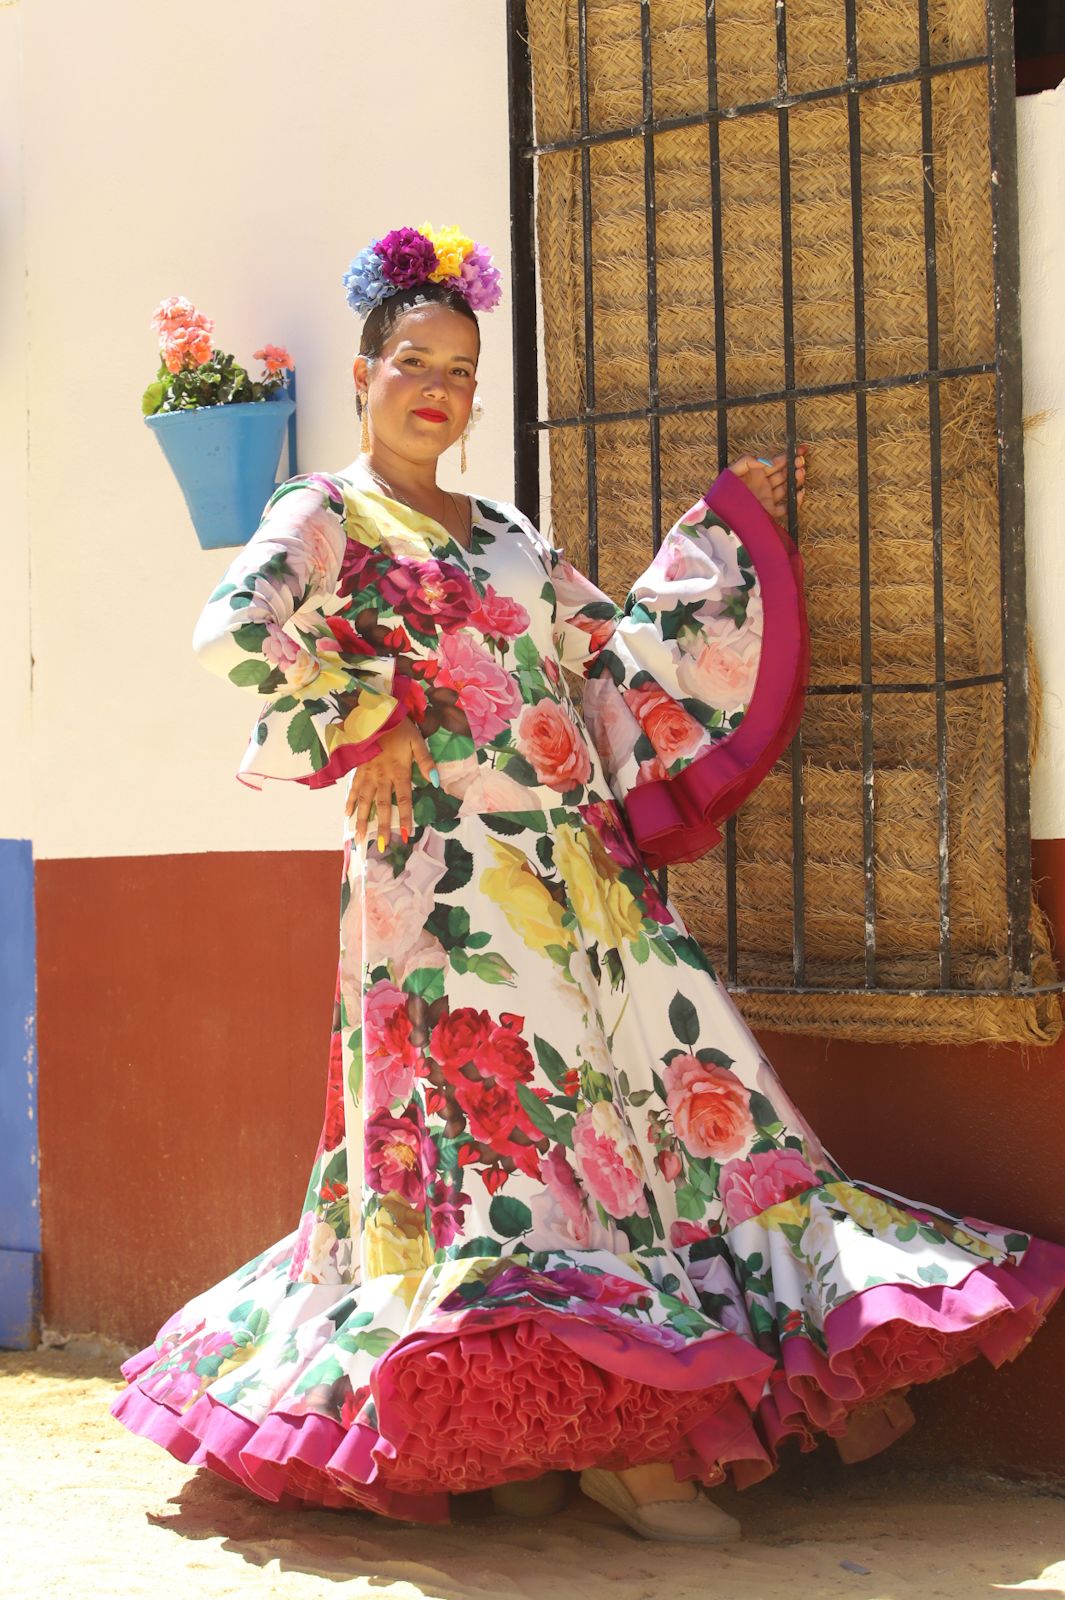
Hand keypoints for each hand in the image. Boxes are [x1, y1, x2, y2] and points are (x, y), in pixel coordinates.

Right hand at [344, 717, 437, 850]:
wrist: (376, 714)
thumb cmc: (399, 727)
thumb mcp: (417, 741)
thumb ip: (426, 762)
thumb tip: (436, 781)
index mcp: (399, 771)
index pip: (404, 800)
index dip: (405, 818)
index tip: (406, 836)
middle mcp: (382, 776)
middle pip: (383, 805)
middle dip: (382, 826)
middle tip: (381, 846)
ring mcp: (368, 774)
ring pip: (364, 801)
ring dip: (362, 820)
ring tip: (359, 837)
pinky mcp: (358, 769)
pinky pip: (353, 788)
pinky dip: (349, 801)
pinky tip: (346, 815)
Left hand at [729, 444, 807, 521]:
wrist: (723, 517)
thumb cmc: (725, 494)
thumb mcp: (732, 473)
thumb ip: (746, 462)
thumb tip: (765, 461)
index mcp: (756, 475)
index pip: (774, 463)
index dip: (787, 456)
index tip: (798, 450)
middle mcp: (763, 486)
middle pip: (783, 474)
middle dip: (794, 467)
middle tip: (801, 462)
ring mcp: (767, 499)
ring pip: (786, 488)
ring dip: (796, 480)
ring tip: (800, 473)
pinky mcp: (769, 513)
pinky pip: (786, 508)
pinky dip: (795, 501)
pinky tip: (799, 492)